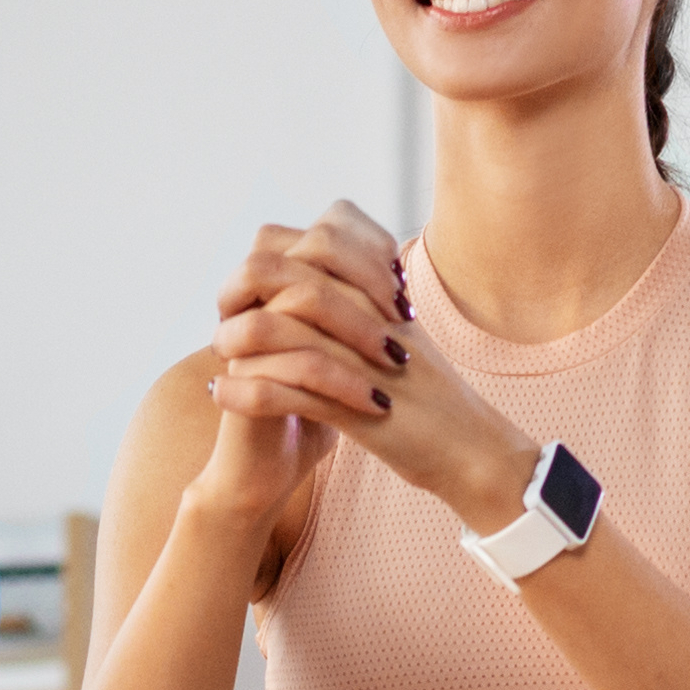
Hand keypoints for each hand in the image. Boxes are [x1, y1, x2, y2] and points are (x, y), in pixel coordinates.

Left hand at [205, 204, 537, 535]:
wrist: (471, 451)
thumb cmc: (431, 401)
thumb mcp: (399, 339)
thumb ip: (366, 305)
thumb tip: (323, 281)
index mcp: (383, 293)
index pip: (321, 238)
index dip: (274, 255)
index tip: (252, 287)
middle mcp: (372, 316)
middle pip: (290, 273)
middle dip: (245, 290)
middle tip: (225, 314)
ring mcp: (361, 361)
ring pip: (278, 329)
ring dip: (236, 340)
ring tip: (218, 354)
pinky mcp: (355, 409)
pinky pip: (284, 390)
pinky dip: (245, 391)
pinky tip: (221, 393)